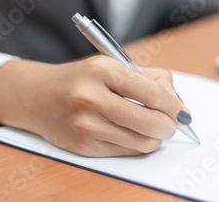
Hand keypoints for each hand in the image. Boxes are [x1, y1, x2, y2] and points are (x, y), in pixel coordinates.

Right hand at [0, 56, 190, 156]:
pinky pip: (126, 152)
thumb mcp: (113, 65)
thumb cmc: (82, 78)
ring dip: (155, 138)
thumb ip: (150, 79)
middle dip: (170, 126)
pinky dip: (137, 145)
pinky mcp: (83, 146)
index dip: (174, 105)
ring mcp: (86, 125)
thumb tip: (178, 103)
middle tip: (172, 123)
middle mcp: (91, 98)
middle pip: (151, 122)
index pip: (153, 94)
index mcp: (103, 70)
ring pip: (142, 142)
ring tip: (153, 128)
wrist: (37, 96)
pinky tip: (133, 133)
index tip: (181, 110)